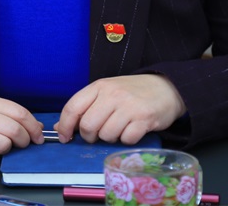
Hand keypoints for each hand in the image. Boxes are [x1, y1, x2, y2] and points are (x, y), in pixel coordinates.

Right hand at [0, 94, 43, 166]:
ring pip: (3, 145)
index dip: (33, 126)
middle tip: (23, 144)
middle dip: (24, 140)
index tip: (38, 135)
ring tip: (1, 148)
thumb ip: (4, 111)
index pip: (18, 112)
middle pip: (13, 129)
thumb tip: (33, 125)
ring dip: (7, 150)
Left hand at [55, 74, 186, 144]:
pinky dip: (126, 140)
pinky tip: (131, 130)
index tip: (65, 137)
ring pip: (106, 135)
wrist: (166, 87)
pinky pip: (126, 139)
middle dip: (90, 136)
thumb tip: (61, 128)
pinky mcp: (144, 119)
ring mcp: (129, 106)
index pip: (73, 107)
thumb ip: (84, 108)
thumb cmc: (132, 92)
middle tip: (98, 134)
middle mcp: (113, 94)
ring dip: (110, 138)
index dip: (65, 126)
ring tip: (118, 129)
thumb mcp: (106, 93)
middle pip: (88, 125)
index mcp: (99, 86)